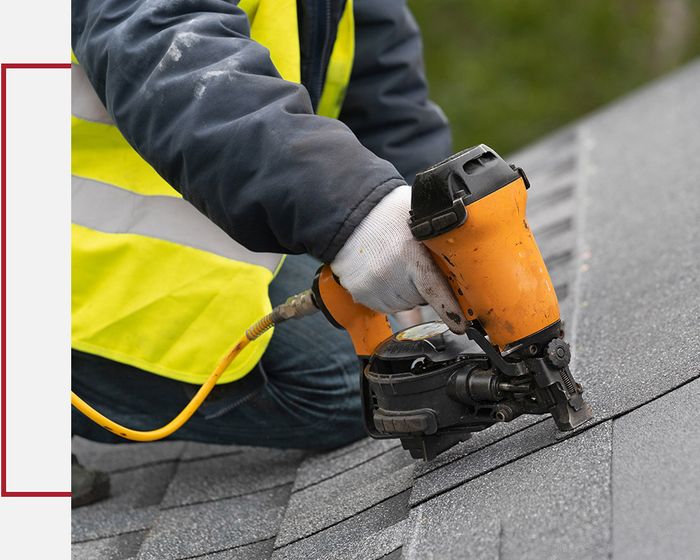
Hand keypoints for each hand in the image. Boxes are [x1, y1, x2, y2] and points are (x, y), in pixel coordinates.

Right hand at [331, 185, 466, 332]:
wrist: (350, 215)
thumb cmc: (387, 213)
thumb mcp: (418, 219)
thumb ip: (438, 240)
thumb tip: (461, 263)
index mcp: (408, 254)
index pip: (434, 290)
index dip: (449, 310)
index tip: (460, 325)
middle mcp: (389, 274)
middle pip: (421, 299)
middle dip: (424, 287)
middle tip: (414, 263)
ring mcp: (372, 286)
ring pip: (403, 304)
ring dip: (405, 292)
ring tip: (395, 265)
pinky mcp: (360, 293)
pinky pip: (384, 305)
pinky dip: (388, 294)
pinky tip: (383, 273)